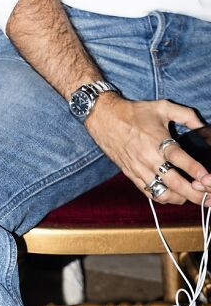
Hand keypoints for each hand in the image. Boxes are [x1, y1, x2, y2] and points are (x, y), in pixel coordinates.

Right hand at [85, 94, 210, 204]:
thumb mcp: (162, 106)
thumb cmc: (134, 112)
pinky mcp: (132, 175)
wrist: (103, 117)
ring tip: (196, 197)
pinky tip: (176, 195)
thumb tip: (203, 127)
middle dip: (196, 193)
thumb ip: (186, 115)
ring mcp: (139, 169)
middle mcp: (148, 158)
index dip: (196, 170)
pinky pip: (150, 193)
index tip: (208, 179)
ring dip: (183, 198)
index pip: (179, 159)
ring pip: (164, 193)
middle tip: (210, 197)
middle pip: (175, 183)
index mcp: (156, 140)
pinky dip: (166, 198)